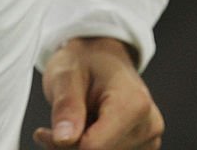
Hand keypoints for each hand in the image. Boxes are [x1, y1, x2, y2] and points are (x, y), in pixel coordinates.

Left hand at [33, 37, 163, 149]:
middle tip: (53, 127)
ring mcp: (150, 139)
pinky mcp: (145, 148)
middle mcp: (149, 125)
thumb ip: (66, 105)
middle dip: (70, 147)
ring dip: (79, 148)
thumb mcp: (66, 73)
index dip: (65, 144)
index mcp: (134, 103)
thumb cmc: (85, 59)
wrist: (102, 55)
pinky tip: (82, 133)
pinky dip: (92, 149)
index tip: (46, 131)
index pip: (94, 147)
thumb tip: (63, 140)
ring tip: (70, 124)